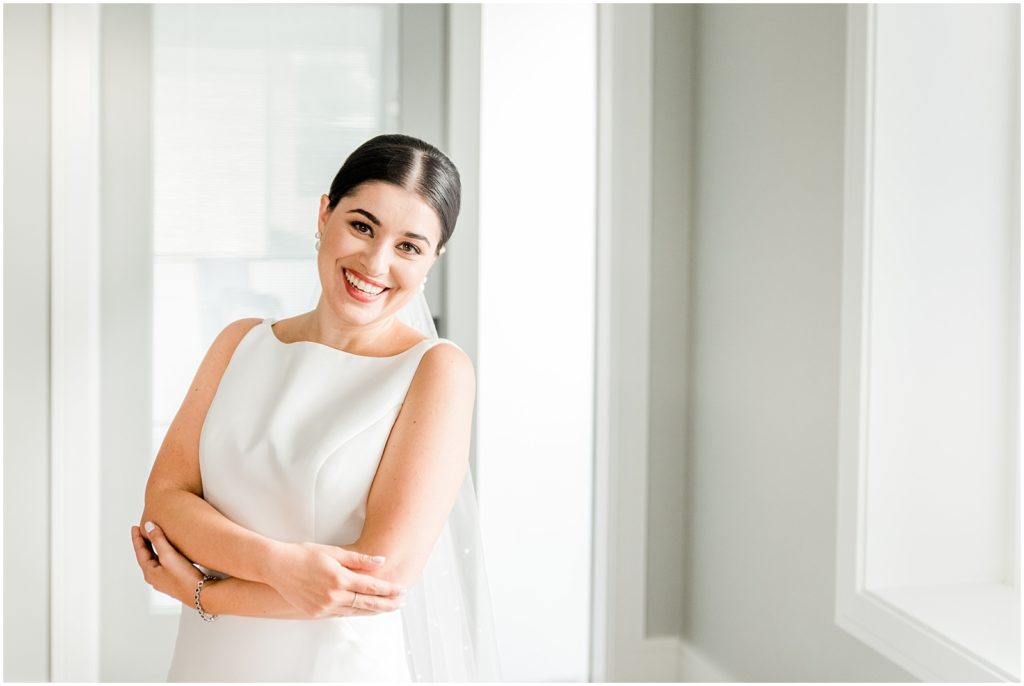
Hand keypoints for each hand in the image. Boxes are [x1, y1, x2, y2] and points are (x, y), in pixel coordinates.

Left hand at [131, 522, 202, 605]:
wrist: (200, 594)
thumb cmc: (184, 578)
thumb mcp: (169, 556)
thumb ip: (158, 540)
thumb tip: (148, 526)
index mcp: (149, 572)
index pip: (140, 551)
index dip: (137, 538)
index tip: (135, 527)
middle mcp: (155, 577)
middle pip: (146, 556)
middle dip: (144, 543)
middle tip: (143, 531)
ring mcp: (164, 579)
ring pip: (155, 560)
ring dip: (154, 548)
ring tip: (155, 539)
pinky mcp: (175, 579)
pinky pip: (164, 564)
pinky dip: (163, 554)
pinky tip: (170, 552)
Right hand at [264, 541, 406, 618]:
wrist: (276, 567)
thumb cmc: (303, 554)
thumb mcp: (333, 551)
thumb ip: (359, 559)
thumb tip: (380, 561)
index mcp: (339, 578)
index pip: (371, 587)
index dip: (389, 590)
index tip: (402, 590)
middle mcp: (333, 596)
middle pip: (367, 603)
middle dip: (387, 604)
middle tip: (401, 603)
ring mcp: (324, 607)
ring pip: (355, 611)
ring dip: (373, 610)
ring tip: (387, 608)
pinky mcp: (315, 613)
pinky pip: (340, 614)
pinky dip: (354, 612)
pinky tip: (363, 610)